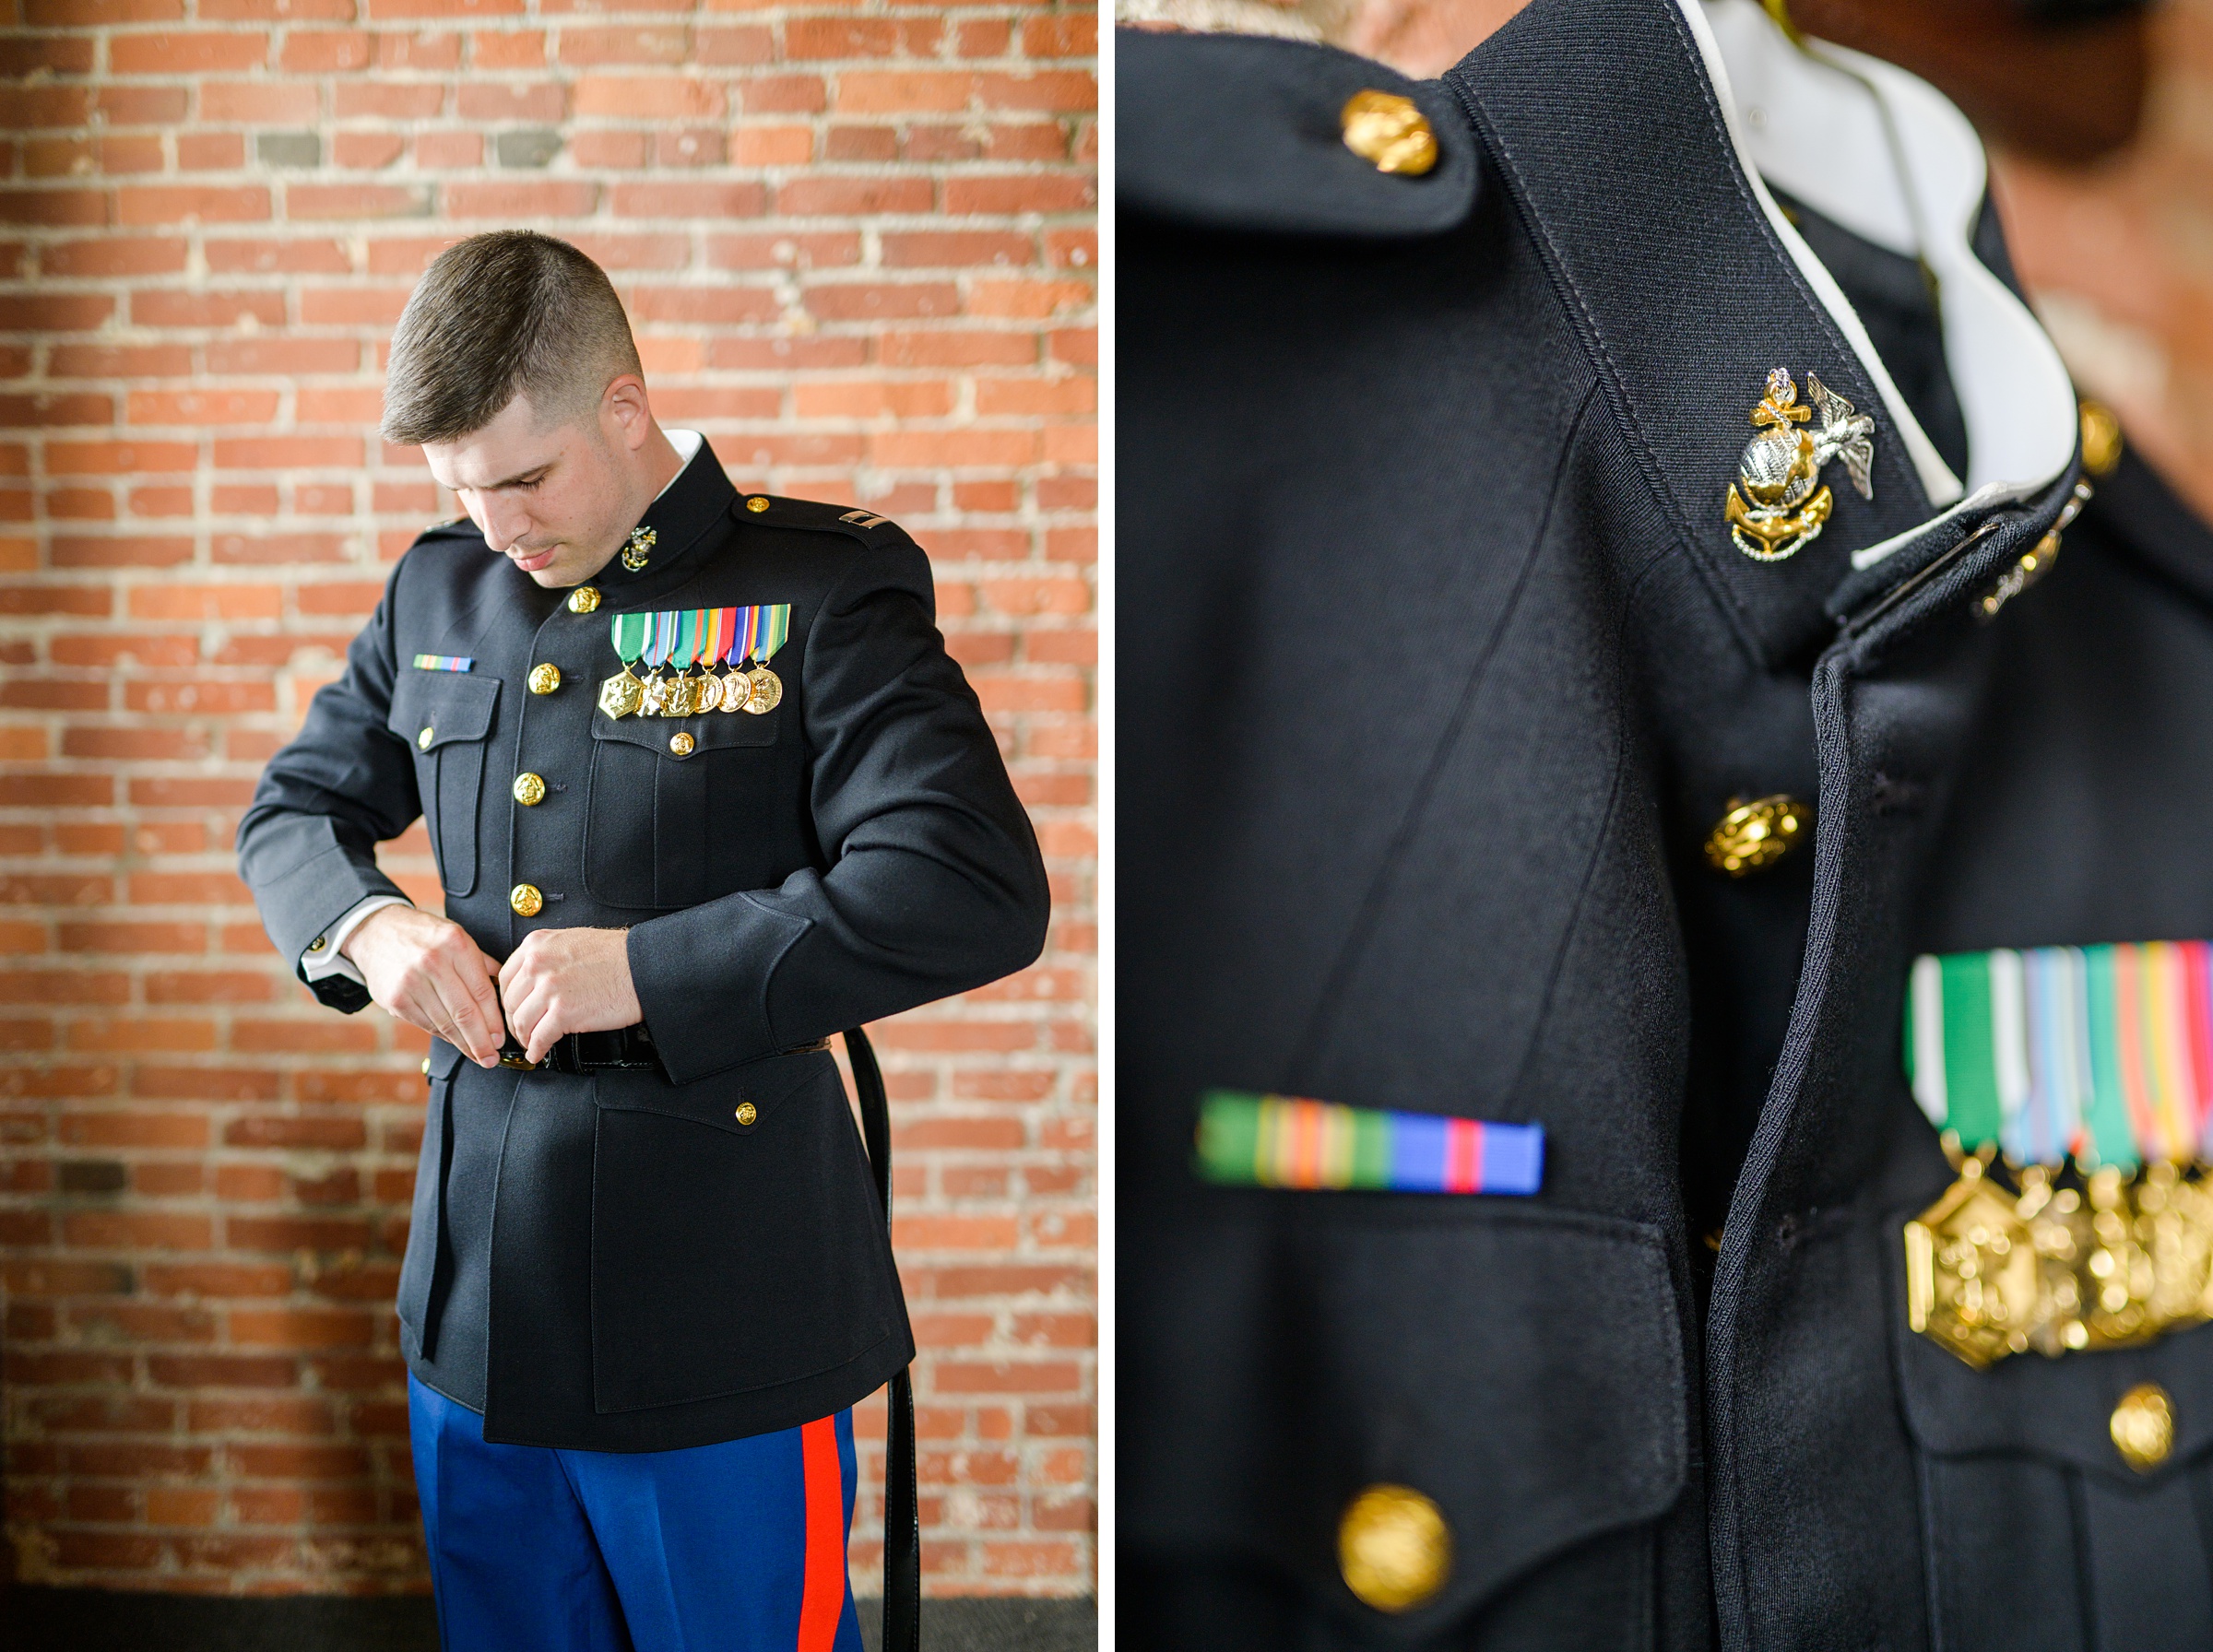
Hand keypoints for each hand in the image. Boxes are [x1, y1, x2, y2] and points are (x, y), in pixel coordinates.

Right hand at [343, 905, 506, 1068]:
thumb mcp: (457, 937)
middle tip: (492, 1058)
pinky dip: (443, 1036)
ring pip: (445, 1023)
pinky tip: (455, 1042)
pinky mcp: (396, 998)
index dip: (494, 1020)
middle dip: (481, 1041)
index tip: (501, 1038)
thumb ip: (482, 964)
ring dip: (464, 1044)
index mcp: (456, 945)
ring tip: (477, 1055)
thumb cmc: (425, 936)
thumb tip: (506, 993)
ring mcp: (411, 982)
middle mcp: (433, 963)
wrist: (377, 930)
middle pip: (464, 1012)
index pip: (482, 992)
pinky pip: (426, 1024)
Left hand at [499, 927, 640, 1065]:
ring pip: (521, 1021)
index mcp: (537, 944)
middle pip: (510, 1002)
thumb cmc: (617, 955)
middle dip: (514, 1021)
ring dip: (524, 1037)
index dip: (508, 1000)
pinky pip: (539, 1038)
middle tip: (521, 1031)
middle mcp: (538, 964)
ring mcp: (550, 989)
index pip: (506, 977)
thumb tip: (534, 979)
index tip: (513, 1010)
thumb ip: (547, 956)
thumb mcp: (571, 941)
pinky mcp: (563, 1012)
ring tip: (531, 1043)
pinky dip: (536, 1049)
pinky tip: (539, 1052)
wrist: (642, 967)